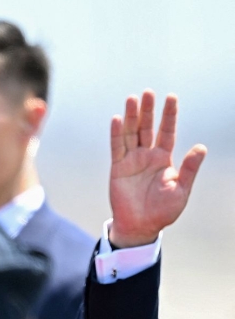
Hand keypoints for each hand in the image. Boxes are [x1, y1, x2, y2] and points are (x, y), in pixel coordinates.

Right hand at [108, 90, 206, 247]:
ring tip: (132, 99)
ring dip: (131, 117)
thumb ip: (190, 168)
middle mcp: (147, 156)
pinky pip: (117, 148)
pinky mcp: (117, 168)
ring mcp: (131, 161)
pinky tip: (116, 120)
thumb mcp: (181, 189)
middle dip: (148, 110)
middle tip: (147, 92)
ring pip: (131, 134)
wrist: (141, 226)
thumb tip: (201, 147)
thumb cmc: (163, 211)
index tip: (171, 97)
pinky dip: (116, 134)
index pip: (167, 132)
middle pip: (147, 128)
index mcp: (164, 159)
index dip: (169, 115)